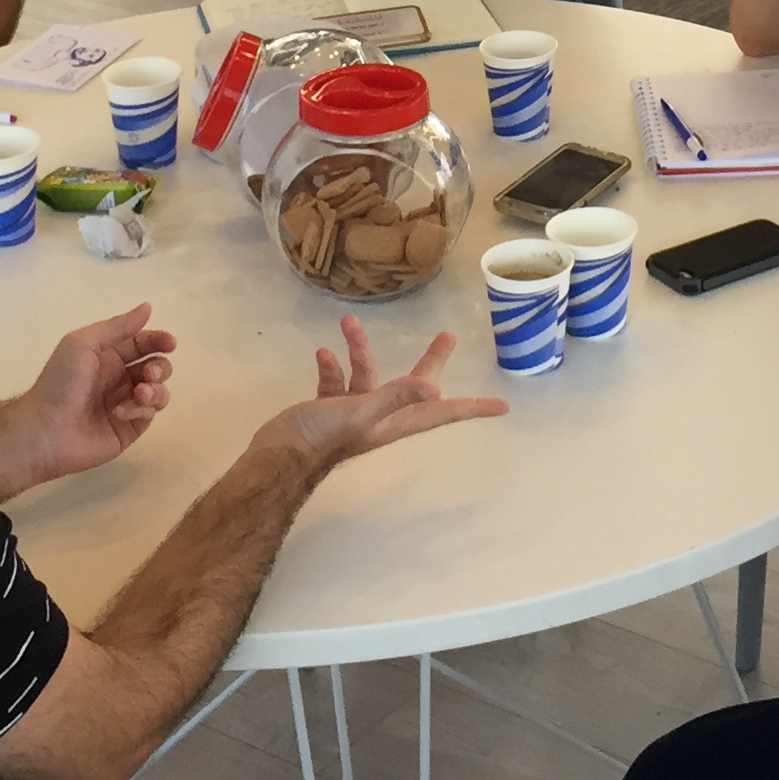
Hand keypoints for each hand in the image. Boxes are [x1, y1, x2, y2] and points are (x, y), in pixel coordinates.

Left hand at [11, 304, 177, 483]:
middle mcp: (118, 379)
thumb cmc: (61, 382)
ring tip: (139, 393)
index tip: (170, 344)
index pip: (141, 344)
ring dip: (155, 389)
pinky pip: (148, 414)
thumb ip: (118, 326)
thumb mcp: (84, 343)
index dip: (157, 341)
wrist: (45, 430)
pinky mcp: (128, 429)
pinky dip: (141, 409)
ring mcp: (125, 405)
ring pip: (158, 392)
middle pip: (155, 367)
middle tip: (149, 373)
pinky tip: (121, 412)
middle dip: (160, 367)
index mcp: (107, 357)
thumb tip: (147, 307)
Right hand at [256, 315, 506, 477]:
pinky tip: (322, 353)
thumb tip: (432, 385)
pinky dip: (332, 367)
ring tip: (348, 321)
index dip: (473, 408)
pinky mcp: (329, 410)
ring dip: (359, 349)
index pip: (444, 411)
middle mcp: (381, 417)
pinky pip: (336, 382)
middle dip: (431, 359)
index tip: (501, 407)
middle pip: (415, 385)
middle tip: (447, 334)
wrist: (276, 458)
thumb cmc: (322, 438)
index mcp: (396, 420)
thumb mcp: (360, 412)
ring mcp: (355, 414)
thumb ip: (394, 396)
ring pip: (368, 375)